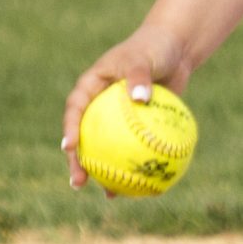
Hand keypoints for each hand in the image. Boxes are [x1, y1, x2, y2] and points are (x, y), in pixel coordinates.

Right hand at [61, 22, 193, 192]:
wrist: (173, 50)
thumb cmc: (154, 48)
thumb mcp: (144, 59)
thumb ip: (140, 77)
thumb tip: (140, 99)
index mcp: (91, 86)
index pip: (75, 109)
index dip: (69, 129)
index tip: (69, 147)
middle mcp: (98, 105)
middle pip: (83, 137)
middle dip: (78, 162)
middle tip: (79, 182)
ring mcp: (116, 119)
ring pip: (106, 149)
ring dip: (105, 173)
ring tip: (109, 194)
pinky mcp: (135, 127)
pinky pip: (133, 149)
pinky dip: (136, 166)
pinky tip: (144, 187)